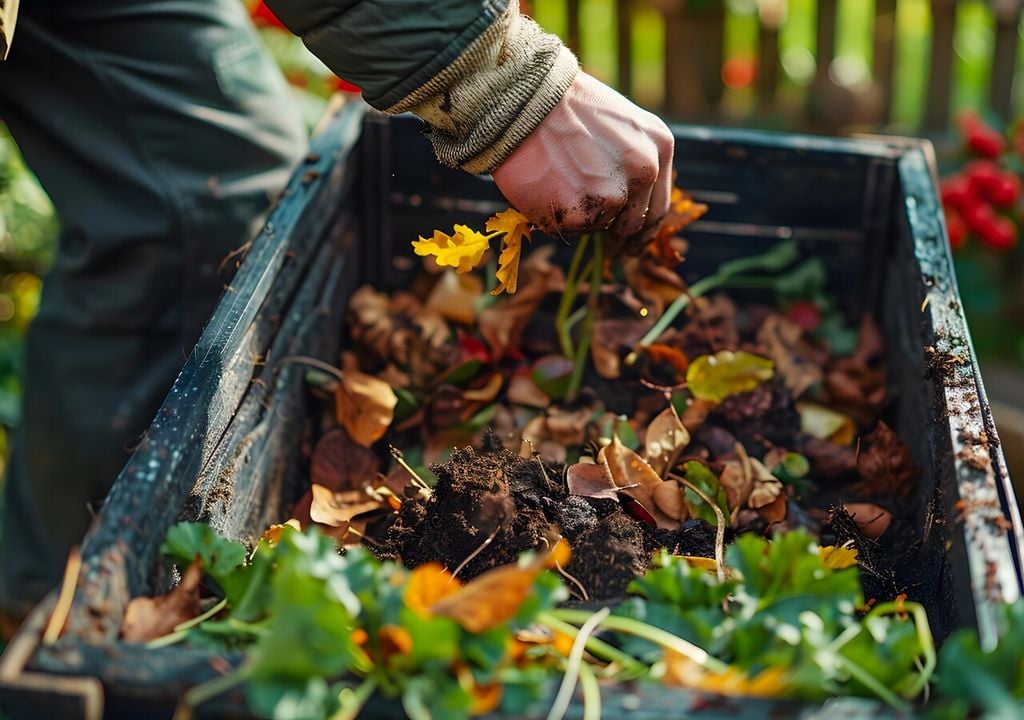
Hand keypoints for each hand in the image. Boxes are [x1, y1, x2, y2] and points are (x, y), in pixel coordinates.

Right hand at [492, 72, 674, 244]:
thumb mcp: (620, 123)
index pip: (657, 207)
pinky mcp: (582, 213)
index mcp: (659, 146)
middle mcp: (645, 171)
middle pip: (631, 225)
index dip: (644, 232)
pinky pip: (569, 227)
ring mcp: (614, 194)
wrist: (526, 99)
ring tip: (557, 182)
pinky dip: (555, 216)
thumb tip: (629, 202)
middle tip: (603, 247)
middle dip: (618, 240)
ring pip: (597, 225)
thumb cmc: (565, 106)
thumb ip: (633, 160)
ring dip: (578, 215)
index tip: (632, 245)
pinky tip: (545, 187)